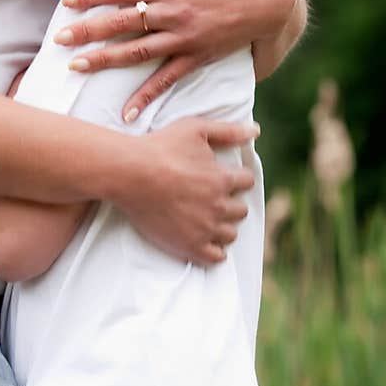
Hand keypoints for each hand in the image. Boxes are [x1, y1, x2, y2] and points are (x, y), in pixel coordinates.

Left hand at [54, 0, 294, 121]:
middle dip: (87, 31)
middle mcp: (173, 11)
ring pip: (137, 52)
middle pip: (122, 22)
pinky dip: (146, 97)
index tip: (68, 2)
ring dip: (104, 60)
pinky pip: (166, 80)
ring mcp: (184, 37)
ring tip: (76, 66)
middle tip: (59, 39)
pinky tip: (126, 112)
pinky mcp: (196, 57)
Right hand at [117, 116, 257, 265]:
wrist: (129, 173)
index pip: (247, 182)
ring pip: (230, 234)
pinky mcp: (189, 245)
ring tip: (208, 220)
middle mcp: (218, 206)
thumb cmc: (160, 147)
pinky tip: (205, 241)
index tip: (223, 178)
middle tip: (212, 199)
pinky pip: (215, 257)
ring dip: (223, 227)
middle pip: (240, 210)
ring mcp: (204, 228)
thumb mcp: (195, 129)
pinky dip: (214, 251)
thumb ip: (228, 131)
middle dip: (230, 203)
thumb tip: (256, 131)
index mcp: (222, 179)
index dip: (236, 178)